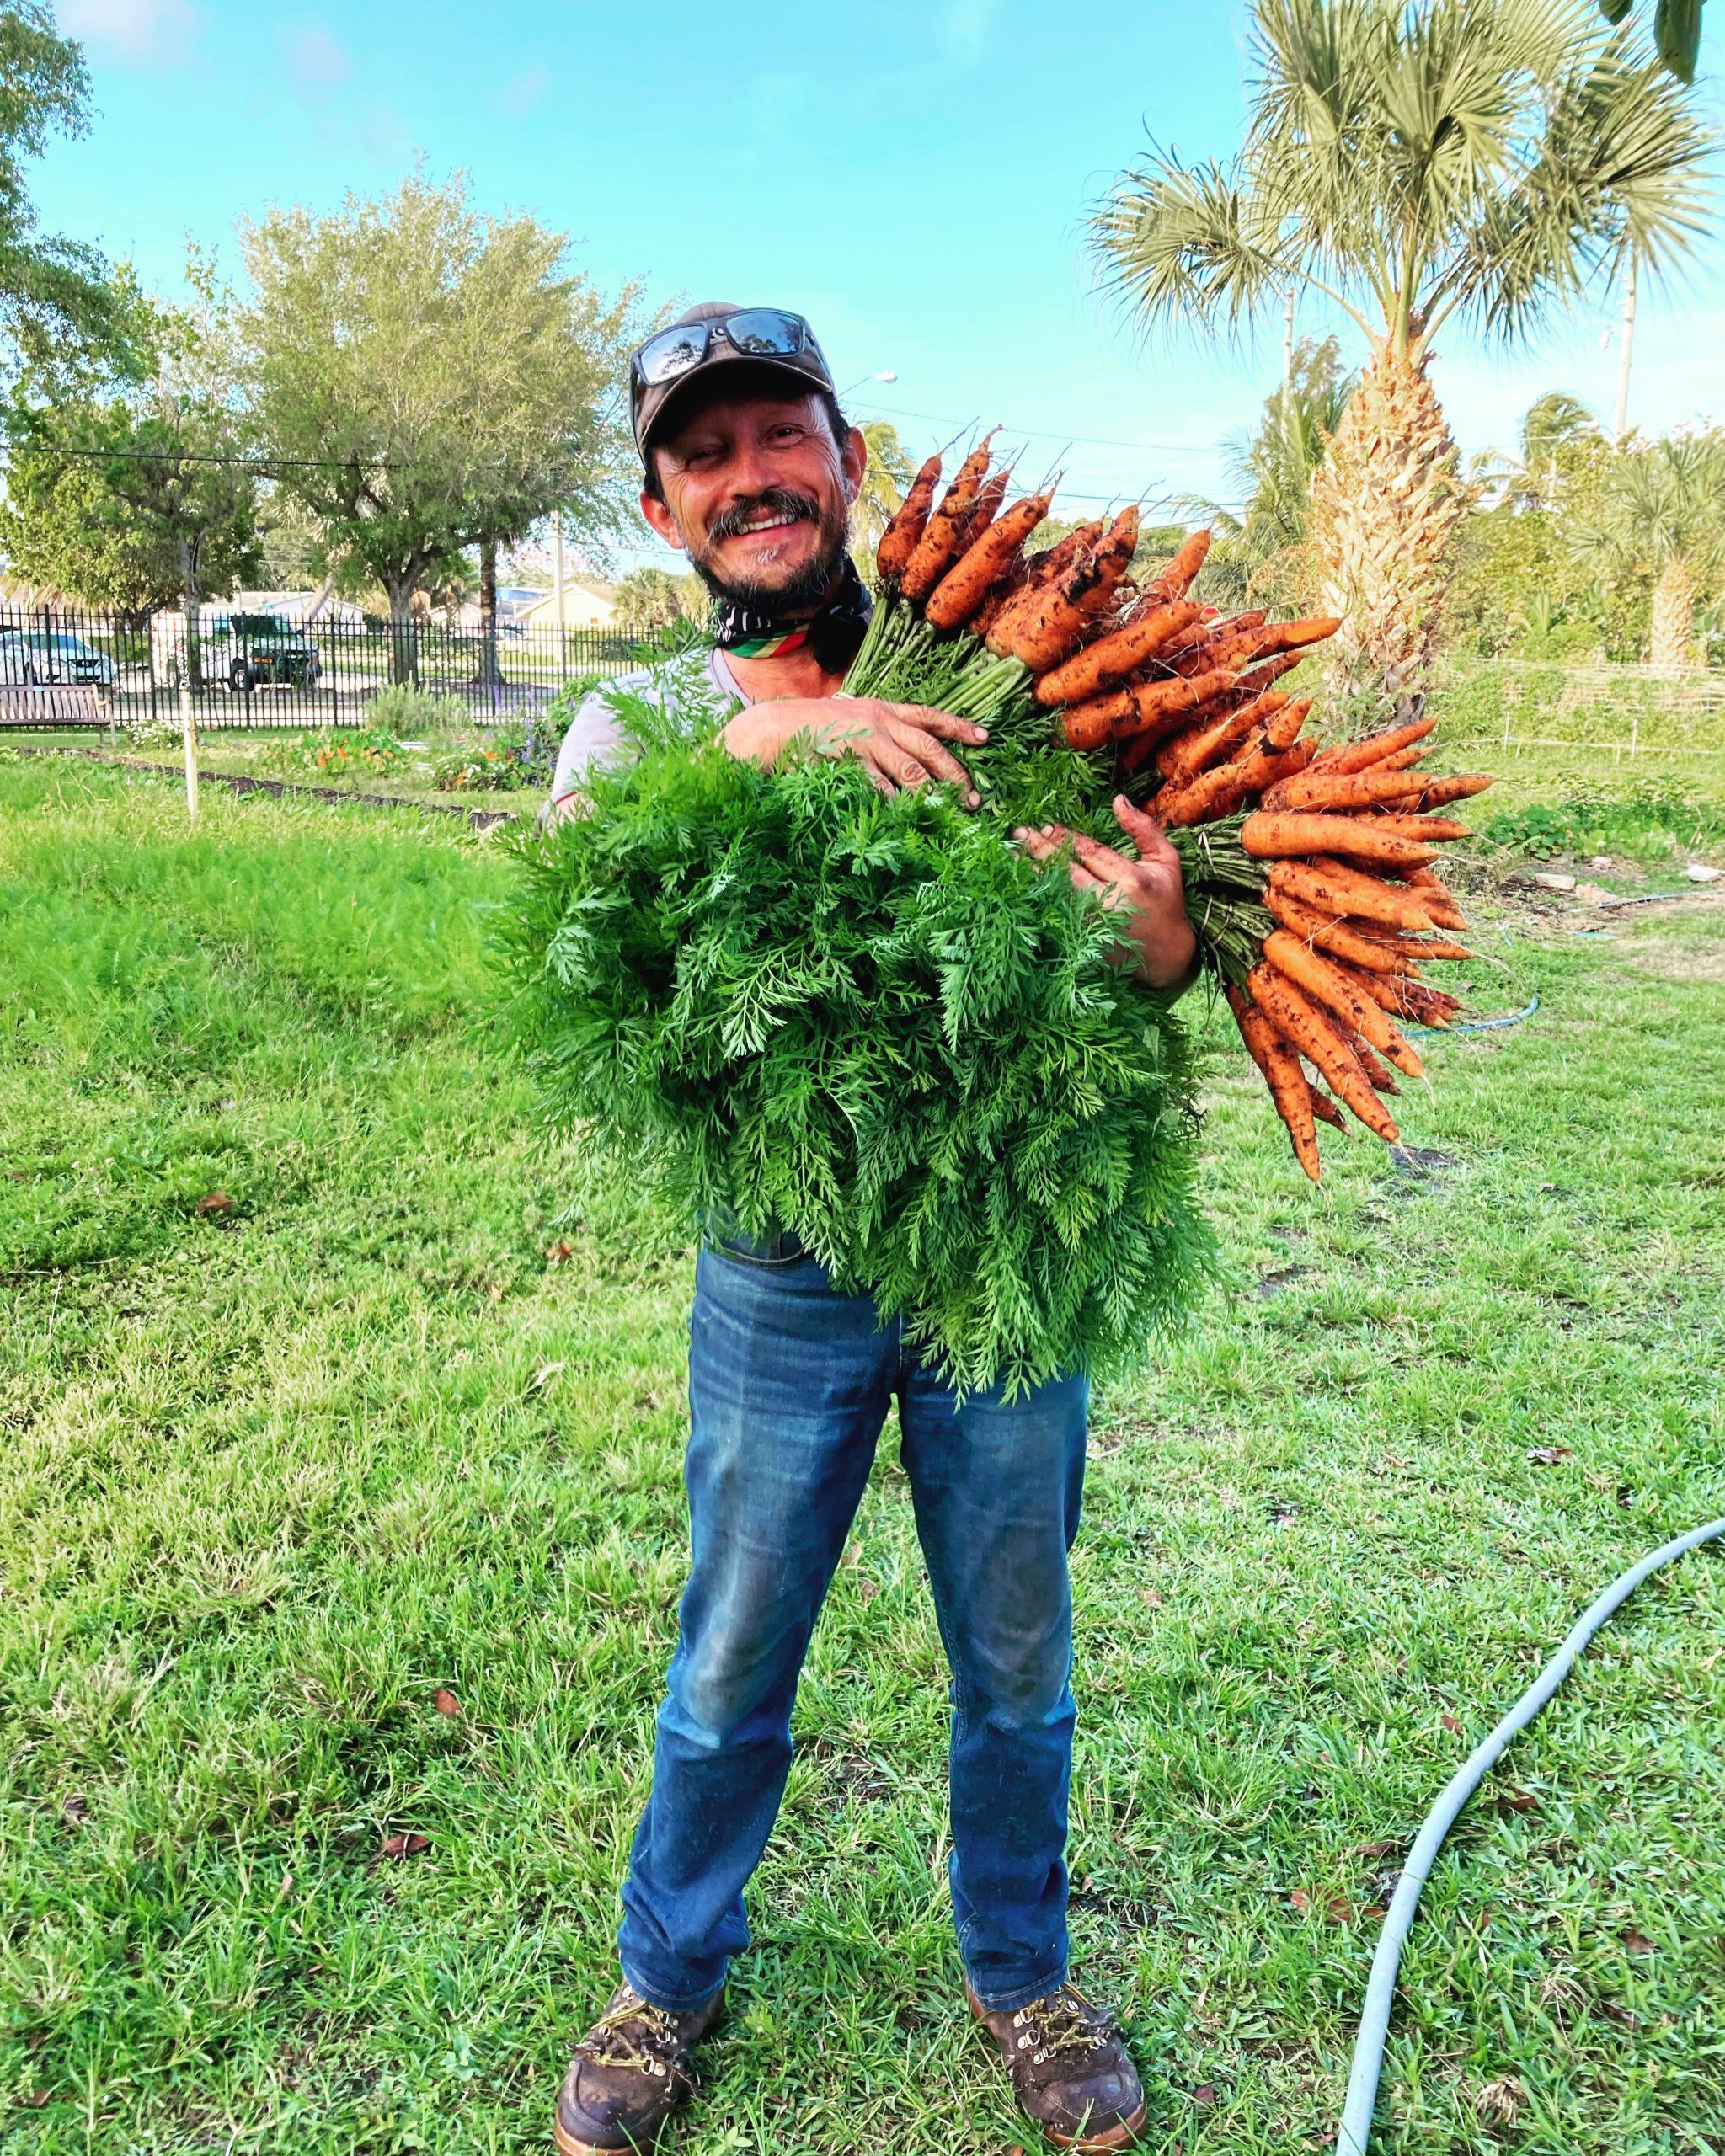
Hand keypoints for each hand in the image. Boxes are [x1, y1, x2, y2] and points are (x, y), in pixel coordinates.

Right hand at [720, 697, 987, 805]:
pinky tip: (907, 818)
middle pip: (930, 749)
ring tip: (946, 813)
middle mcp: (880, 722)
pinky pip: (880, 788)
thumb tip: (903, 752)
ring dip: (932, 795)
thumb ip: (877, 732)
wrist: (772, 728)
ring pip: (911, 772)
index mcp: (883, 709)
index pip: (929, 716)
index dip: (959, 727)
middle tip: (972, 798)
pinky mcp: (851, 761)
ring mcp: (866, 741)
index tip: (985, 738)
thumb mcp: (850, 720)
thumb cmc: (811, 729)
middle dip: (955, 773)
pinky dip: (896, 805)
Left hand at [1014, 794, 1198, 991]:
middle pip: (1066, 871)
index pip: (1090, 852)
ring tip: (1011, 854)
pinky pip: (1054, 912)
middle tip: (1018, 833)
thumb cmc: (1165, 900)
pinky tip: (1021, 883)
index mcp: (1131, 881)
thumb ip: (1143, 829)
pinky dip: (1037, 896)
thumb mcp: (1166, 860)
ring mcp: (1092, 925)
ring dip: (1031, 872)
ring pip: (1054, 892)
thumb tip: (1117, 800)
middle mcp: (1108, 903)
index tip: (1047, 826)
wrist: (1164, 954)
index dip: (1066, 838)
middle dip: (1040, 850)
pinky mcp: (1082, 940)